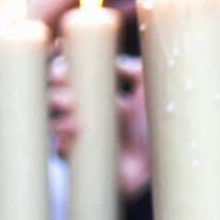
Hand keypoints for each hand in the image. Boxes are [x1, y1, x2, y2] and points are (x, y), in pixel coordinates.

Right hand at [50, 55, 150, 200]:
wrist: (168, 158)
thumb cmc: (161, 124)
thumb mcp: (151, 91)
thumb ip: (136, 70)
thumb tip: (115, 61)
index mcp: (99, 96)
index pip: (68, 79)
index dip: (60, 72)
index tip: (65, 68)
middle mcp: (86, 115)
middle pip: (52, 99)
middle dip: (54, 93)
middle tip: (70, 97)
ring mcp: (81, 137)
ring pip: (51, 123)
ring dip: (56, 116)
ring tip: (73, 114)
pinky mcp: (82, 158)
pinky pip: (58, 149)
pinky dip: (60, 140)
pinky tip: (74, 133)